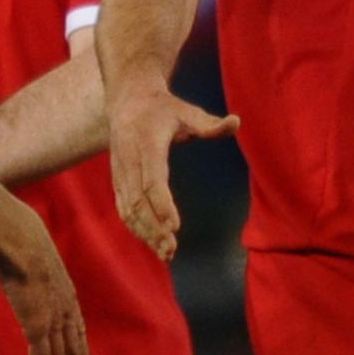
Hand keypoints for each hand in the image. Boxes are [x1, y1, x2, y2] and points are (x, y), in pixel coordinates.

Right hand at [0, 209, 90, 354]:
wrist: (22, 245)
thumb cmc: (25, 246)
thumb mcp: (40, 261)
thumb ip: (40, 273)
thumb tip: (31, 268)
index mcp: (67, 297)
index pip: (79, 331)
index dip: (82, 351)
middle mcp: (64, 313)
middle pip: (73, 351)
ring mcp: (52, 322)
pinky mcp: (37, 328)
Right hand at [106, 84, 237, 260]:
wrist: (127, 100)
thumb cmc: (162, 108)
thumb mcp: (186, 110)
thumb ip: (210, 124)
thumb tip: (236, 122)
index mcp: (145, 142)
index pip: (151, 178)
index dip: (161, 204)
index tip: (174, 226)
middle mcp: (128, 159)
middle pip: (137, 200)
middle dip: (153, 227)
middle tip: (171, 250)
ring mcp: (119, 171)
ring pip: (128, 208)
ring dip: (144, 233)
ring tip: (165, 254)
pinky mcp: (117, 179)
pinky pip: (123, 207)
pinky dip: (136, 227)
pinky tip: (152, 242)